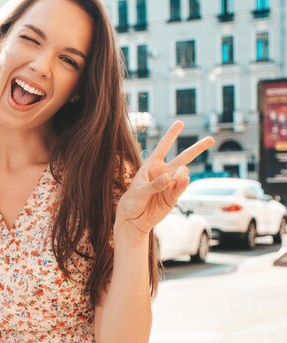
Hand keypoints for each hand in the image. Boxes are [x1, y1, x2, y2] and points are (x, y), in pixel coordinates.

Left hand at [115, 121, 214, 235]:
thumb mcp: (138, 191)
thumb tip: (169, 177)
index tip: (180, 122)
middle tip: (211, 139)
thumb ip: (154, 184)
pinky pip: (182, 187)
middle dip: (197, 148)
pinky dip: (183, 184)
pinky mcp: (174, 196)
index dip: (171, 135)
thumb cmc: (132, 202)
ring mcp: (170, 184)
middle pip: (183, 157)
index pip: (163, 147)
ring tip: (167, 182)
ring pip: (183, 173)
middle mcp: (163, 172)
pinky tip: (183, 180)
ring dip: (179, 175)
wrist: (134, 219)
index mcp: (151, 166)